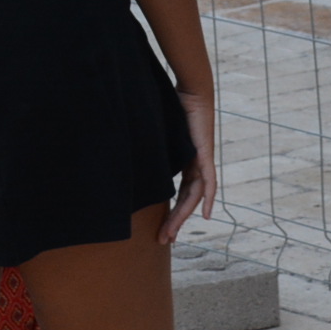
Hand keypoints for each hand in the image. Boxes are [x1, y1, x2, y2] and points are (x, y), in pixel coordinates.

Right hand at [161, 87, 217, 241]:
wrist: (190, 89)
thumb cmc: (171, 105)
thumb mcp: (154, 133)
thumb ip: (146, 146)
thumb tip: (120, 149)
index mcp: (185, 161)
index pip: (180, 193)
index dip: (172, 212)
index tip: (162, 229)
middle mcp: (195, 165)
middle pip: (187, 200)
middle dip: (174, 221)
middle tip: (162, 240)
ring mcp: (201, 160)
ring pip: (195, 196)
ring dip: (183, 216)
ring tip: (171, 234)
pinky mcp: (204, 153)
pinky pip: (209, 181)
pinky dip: (208, 198)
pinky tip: (205, 215)